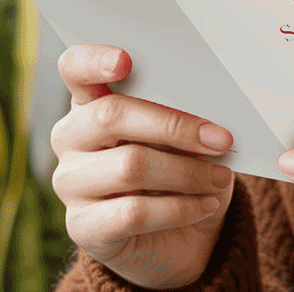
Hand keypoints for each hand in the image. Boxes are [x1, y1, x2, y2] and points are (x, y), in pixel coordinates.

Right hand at [51, 44, 235, 289]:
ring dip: (188, 172)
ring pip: (130, 165)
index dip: (94, 59)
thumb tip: (212, 110)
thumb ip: (183, 110)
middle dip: (176, 125)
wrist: (180, 234)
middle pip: (112, 114)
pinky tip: (207, 204)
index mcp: (92, 100)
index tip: (125, 60)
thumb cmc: (181, 162)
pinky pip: (134, 212)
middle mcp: (72, 136)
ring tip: (222, 177)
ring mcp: (71, 183)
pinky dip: (180, 207)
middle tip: (222, 139)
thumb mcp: (184, 132)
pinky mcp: (82, 227)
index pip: (74, 67)